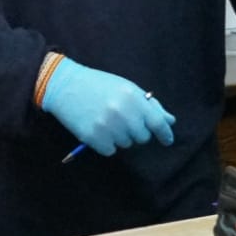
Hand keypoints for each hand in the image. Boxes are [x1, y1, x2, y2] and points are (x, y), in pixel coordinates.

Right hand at [40, 58, 175, 154]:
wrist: (65, 86)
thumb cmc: (98, 85)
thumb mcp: (126, 88)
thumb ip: (149, 105)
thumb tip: (169, 121)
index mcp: (133, 97)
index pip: (157, 122)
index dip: (165, 134)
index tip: (167, 140)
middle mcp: (123, 113)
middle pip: (142, 137)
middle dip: (136, 131)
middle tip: (122, 120)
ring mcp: (108, 127)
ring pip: (126, 144)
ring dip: (120, 136)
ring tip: (106, 120)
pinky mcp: (94, 138)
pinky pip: (110, 150)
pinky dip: (106, 143)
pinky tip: (97, 128)